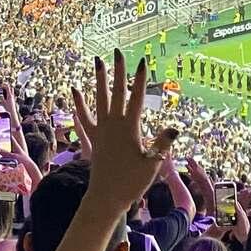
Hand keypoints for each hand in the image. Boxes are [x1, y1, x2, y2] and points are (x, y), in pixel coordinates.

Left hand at [73, 53, 177, 219]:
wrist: (106, 198)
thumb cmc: (131, 183)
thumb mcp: (152, 165)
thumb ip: (162, 145)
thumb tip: (174, 127)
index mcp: (129, 129)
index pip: (136, 98)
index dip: (139, 79)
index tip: (142, 61)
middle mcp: (113, 125)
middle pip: (116, 93)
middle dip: (118, 71)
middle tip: (117, 51)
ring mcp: (101, 131)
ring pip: (99, 100)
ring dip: (99, 80)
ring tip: (97, 61)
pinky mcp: (93, 139)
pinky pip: (84, 118)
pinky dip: (79, 104)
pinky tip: (75, 91)